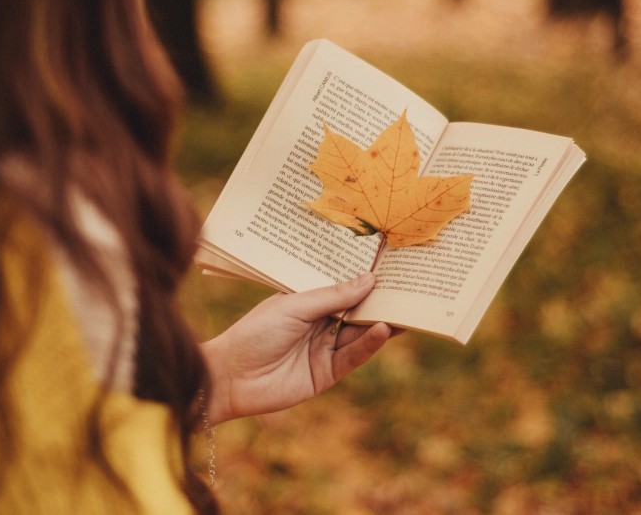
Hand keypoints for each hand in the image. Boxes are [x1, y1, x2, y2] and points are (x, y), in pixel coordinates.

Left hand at [200, 273, 397, 424]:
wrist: (230, 376)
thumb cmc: (255, 332)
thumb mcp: (294, 306)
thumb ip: (333, 296)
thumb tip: (369, 279)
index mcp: (307, 301)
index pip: (341, 288)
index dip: (363, 278)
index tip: (390, 264)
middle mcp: (318, 323)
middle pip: (356, 310)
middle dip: (379, 300)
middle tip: (409, 286)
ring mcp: (323, 348)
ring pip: (359, 333)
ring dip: (380, 321)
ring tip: (404, 307)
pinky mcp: (326, 373)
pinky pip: (353, 356)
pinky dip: (369, 343)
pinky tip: (382, 329)